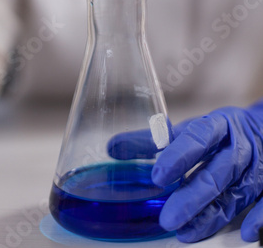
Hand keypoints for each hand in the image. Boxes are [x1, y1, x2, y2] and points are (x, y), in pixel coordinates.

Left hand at [108, 103, 262, 242]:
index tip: (158, 176)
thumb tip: (112, 148)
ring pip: (237, 193)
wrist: (261, 128)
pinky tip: (245, 234)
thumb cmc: (218, 132)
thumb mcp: (187, 130)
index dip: (179, 156)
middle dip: (193, 196)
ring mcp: (257, 168)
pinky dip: (259, 219)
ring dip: (213, 215)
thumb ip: (151, 141)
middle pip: (217, 172)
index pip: (198, 137)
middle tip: (167, 217)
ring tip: (186, 232)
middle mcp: (238, 146)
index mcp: (217, 125)